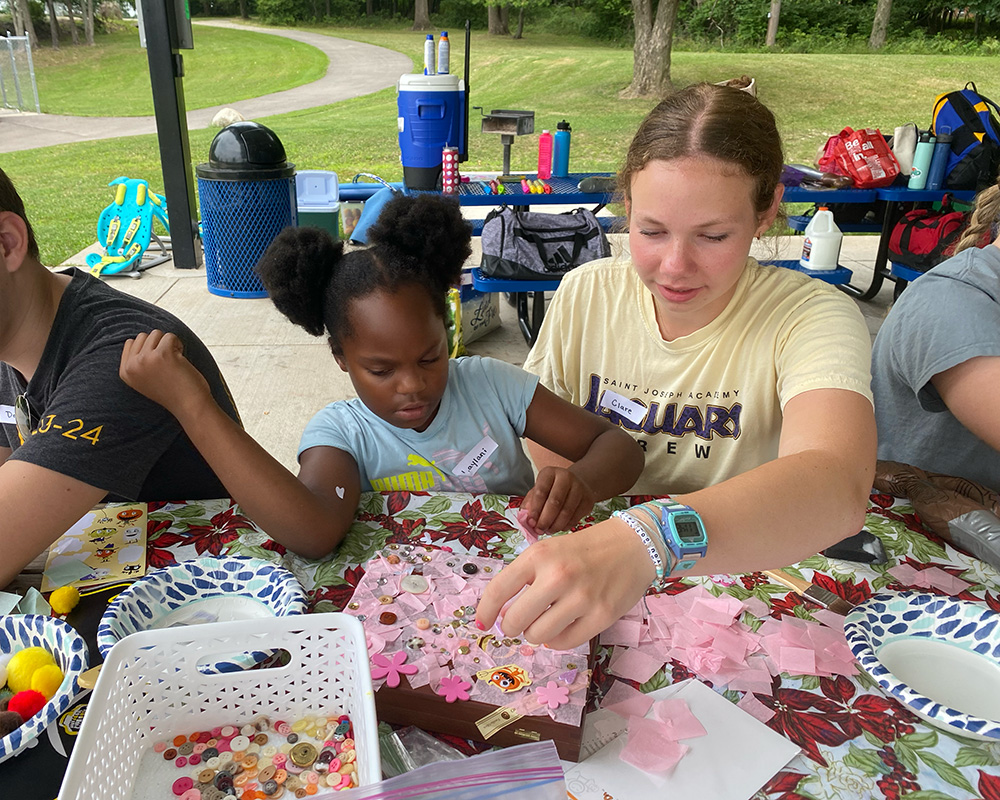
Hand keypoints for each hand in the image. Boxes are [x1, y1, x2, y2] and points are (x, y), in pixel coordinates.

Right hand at [119, 330, 209, 418]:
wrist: (188, 405)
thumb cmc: (173, 391)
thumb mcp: (145, 379)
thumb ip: (137, 362)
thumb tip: (138, 339)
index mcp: (125, 372)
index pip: (131, 342)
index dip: (149, 348)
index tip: (158, 365)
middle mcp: (131, 366)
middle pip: (143, 336)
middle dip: (158, 344)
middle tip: (168, 363)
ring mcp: (145, 359)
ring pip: (156, 334)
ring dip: (169, 344)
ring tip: (174, 361)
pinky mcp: (162, 354)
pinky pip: (170, 336)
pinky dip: (178, 344)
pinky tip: (181, 360)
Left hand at [476, 517, 655, 648]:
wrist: (633, 545)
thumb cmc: (585, 549)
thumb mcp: (550, 549)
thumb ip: (527, 576)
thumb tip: (503, 614)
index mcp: (539, 556)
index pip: (499, 589)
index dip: (485, 612)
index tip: (483, 623)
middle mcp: (558, 576)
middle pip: (515, 620)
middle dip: (511, 627)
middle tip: (518, 624)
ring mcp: (581, 598)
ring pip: (538, 635)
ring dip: (535, 634)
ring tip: (543, 623)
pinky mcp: (602, 616)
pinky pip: (564, 642)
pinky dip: (557, 640)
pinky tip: (561, 628)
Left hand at [521, 466, 595, 533]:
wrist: (574, 485)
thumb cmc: (551, 490)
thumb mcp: (537, 491)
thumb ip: (530, 504)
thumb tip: (526, 520)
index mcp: (550, 473)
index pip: (541, 491)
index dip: (534, 509)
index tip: (530, 522)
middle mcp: (566, 477)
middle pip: (555, 502)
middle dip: (545, 519)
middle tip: (539, 530)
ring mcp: (580, 488)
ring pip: (566, 511)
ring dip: (555, 525)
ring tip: (547, 531)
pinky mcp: (588, 500)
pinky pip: (575, 518)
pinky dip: (565, 526)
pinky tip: (558, 528)